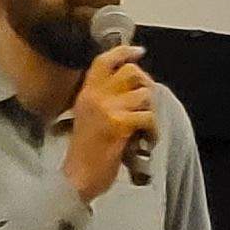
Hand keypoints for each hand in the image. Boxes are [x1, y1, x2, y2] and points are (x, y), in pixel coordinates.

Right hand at [61, 45, 156, 200]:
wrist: (77, 177)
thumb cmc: (84, 152)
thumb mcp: (88, 118)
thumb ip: (104, 100)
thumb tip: (133, 88)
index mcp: (86, 93)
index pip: (104, 61)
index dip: (123, 52)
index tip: (138, 51)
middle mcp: (95, 96)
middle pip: (130, 72)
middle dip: (145, 84)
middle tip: (147, 102)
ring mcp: (107, 109)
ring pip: (143, 94)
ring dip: (150, 111)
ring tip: (146, 126)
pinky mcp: (119, 125)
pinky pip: (148, 117)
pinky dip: (153, 129)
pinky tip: (147, 140)